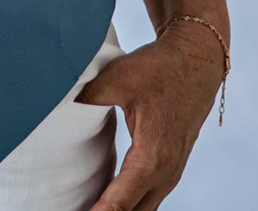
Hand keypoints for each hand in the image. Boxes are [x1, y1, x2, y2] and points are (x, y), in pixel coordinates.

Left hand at [73, 23, 223, 210]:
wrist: (197, 61)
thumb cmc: (161, 69)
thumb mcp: (119, 78)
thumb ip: (88, 97)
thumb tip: (59, 108)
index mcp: (151, 157)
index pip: (122, 202)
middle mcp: (165, 172)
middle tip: (75, 209)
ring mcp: (172, 171)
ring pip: (145, 207)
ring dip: (120, 210)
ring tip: (90, 208)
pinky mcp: (172, 166)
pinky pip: (150, 196)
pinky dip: (131, 203)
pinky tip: (109, 202)